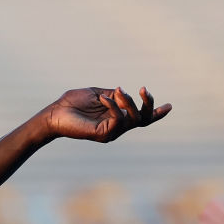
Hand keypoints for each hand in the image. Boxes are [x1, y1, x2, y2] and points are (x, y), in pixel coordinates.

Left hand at [45, 86, 170, 142]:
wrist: (53, 113)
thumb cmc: (71, 103)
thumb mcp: (97, 93)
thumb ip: (112, 94)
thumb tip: (123, 91)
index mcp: (117, 117)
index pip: (141, 118)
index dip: (157, 113)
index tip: (170, 106)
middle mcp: (117, 126)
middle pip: (144, 120)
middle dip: (149, 105)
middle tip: (143, 90)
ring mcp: (111, 131)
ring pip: (134, 119)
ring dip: (128, 102)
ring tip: (117, 91)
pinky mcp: (103, 134)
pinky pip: (118, 119)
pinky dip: (114, 106)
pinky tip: (103, 98)